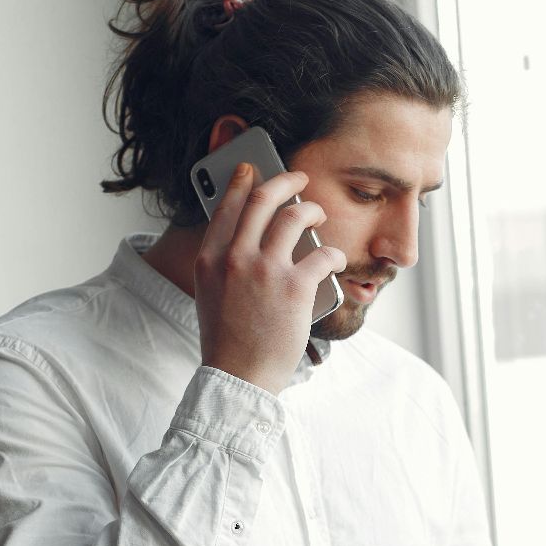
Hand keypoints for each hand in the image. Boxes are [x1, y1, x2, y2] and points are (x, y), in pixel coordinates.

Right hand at [195, 162, 345, 393]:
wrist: (239, 376)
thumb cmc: (229, 340)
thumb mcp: (212, 294)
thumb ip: (225, 264)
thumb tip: (250, 238)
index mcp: (210, 259)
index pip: (226, 206)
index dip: (242, 182)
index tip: (253, 169)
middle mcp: (234, 257)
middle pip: (262, 200)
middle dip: (285, 180)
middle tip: (299, 178)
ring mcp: (265, 270)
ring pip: (295, 217)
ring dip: (312, 211)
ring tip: (318, 216)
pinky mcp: (295, 287)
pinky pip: (323, 253)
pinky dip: (333, 254)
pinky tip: (335, 259)